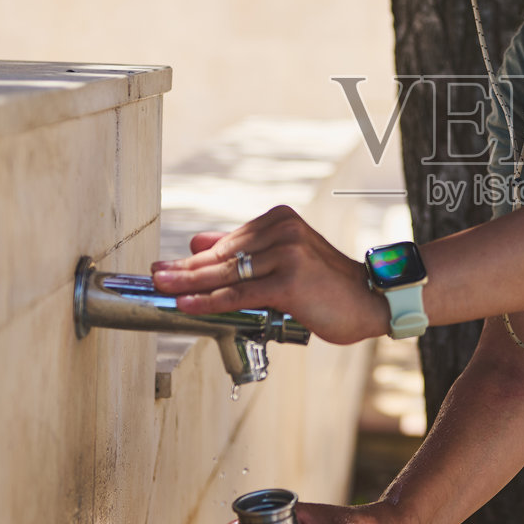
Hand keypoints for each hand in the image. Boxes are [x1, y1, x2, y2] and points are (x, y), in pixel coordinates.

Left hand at [151, 206, 390, 344]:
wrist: (369, 301)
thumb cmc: (326, 286)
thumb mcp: (284, 261)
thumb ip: (244, 251)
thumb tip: (197, 243)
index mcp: (280, 220)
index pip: (228, 243)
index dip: (194, 259)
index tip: (165, 267)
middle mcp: (283, 230)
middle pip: (223, 256)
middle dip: (184, 269)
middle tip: (154, 276)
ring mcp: (288, 253)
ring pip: (228, 274)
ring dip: (190, 284)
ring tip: (163, 289)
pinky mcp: (289, 281)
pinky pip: (240, 293)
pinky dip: (209, 300)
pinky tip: (186, 303)